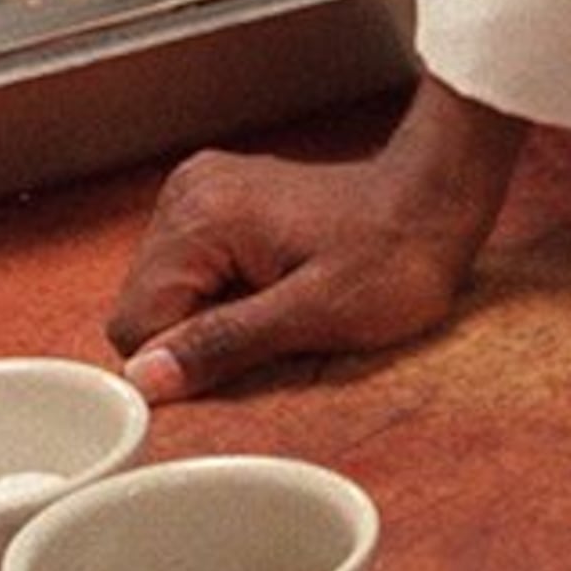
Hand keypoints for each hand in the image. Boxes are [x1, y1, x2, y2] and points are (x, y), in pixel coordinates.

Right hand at [110, 83, 521, 405]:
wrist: (436, 201)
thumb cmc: (393, 258)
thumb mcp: (313, 317)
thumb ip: (223, 346)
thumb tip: (147, 378)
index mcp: (200, 218)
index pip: (133, 321)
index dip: (182, 358)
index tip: (243, 359)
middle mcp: (188, 194)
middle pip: (146, 304)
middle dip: (198, 335)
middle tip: (272, 330)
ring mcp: (203, 192)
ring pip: (168, 291)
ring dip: (213, 316)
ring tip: (279, 307)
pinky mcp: (222, 201)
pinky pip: (195, 270)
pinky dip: (225, 293)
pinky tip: (274, 289)